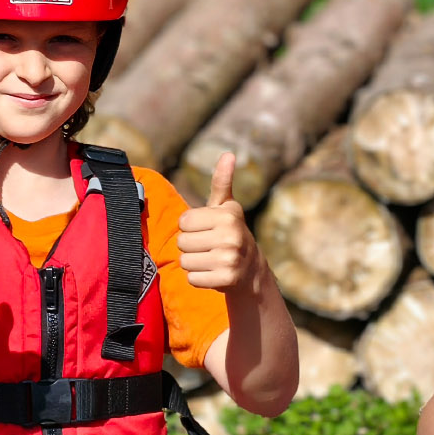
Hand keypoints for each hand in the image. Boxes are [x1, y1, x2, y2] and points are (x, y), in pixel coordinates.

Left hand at [178, 153, 259, 292]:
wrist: (251, 271)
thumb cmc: (230, 233)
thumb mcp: (227, 207)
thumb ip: (222, 182)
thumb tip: (228, 154)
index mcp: (227, 215)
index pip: (183, 222)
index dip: (191, 227)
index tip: (207, 230)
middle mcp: (231, 236)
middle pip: (182, 242)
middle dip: (191, 246)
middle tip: (208, 247)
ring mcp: (229, 259)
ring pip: (185, 261)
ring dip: (194, 263)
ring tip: (210, 260)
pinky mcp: (226, 280)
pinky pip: (192, 279)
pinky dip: (198, 278)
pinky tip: (213, 273)